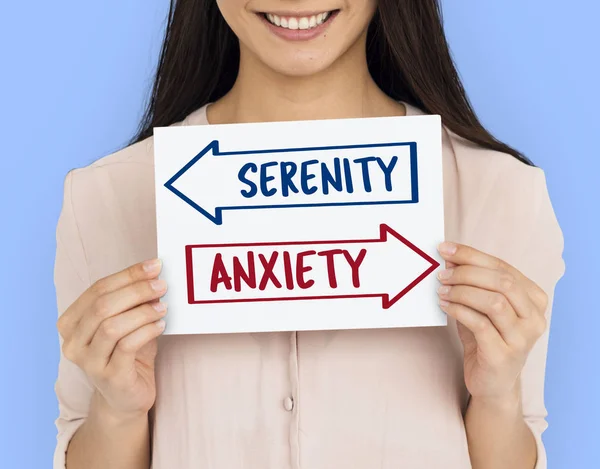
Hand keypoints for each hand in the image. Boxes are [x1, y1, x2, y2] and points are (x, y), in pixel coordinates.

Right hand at [57, 259, 167, 419]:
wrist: (126, 398)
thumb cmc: (127, 354)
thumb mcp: (126, 322)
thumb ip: (132, 301)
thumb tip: (154, 275)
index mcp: (72, 322)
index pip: (97, 289)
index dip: (128, 275)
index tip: (155, 266)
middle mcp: (73, 342)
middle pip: (102, 305)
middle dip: (136, 290)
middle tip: (162, 285)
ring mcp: (88, 361)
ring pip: (112, 326)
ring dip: (142, 312)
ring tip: (163, 307)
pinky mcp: (108, 376)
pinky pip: (127, 346)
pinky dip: (146, 331)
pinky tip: (161, 325)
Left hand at [435, 242, 547, 401]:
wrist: (492, 383)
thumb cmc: (486, 338)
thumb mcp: (481, 306)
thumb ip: (472, 282)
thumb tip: (450, 256)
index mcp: (534, 298)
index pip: (503, 267)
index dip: (472, 255)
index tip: (446, 249)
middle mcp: (535, 317)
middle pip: (502, 281)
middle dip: (467, 272)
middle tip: (442, 274)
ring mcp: (523, 338)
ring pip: (493, 301)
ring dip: (462, 291)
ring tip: (441, 291)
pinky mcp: (504, 355)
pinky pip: (480, 324)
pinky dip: (459, 310)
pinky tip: (445, 306)